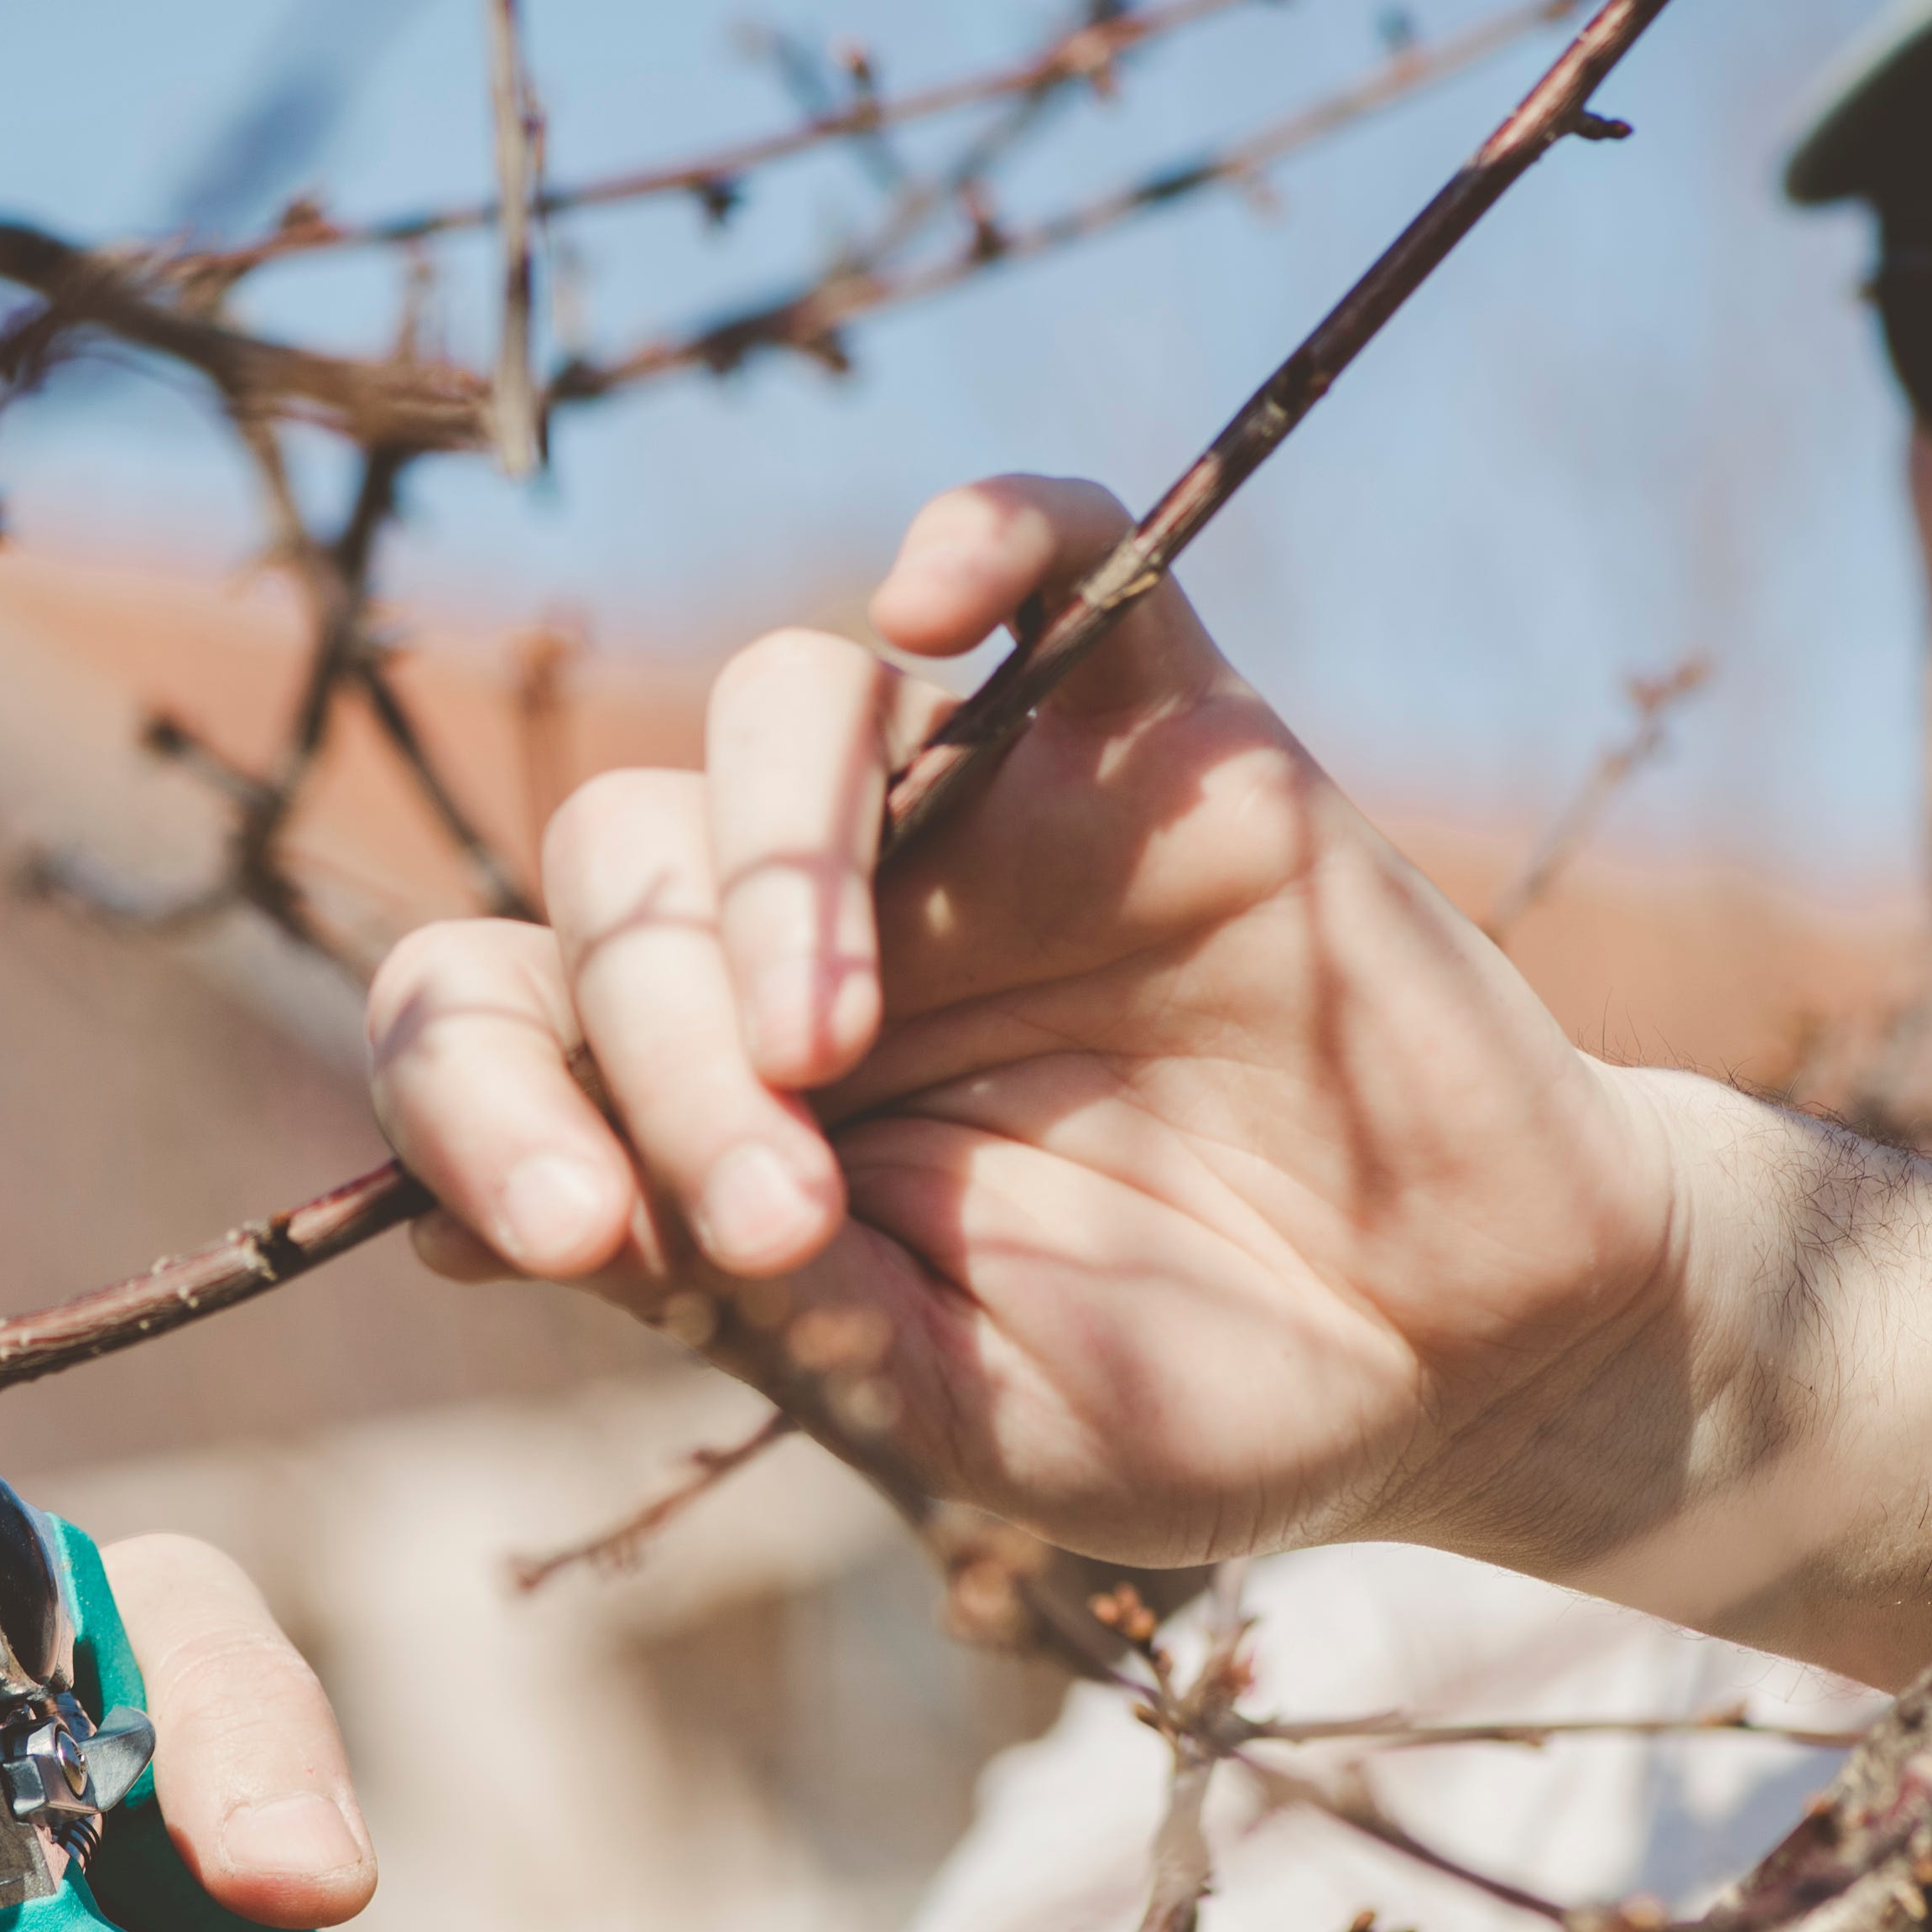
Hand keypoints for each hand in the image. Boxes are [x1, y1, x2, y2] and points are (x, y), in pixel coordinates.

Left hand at [366, 477, 1705, 1569]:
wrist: (1461, 1366)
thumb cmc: (1181, 1398)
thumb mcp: (936, 1404)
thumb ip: (751, 1300)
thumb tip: (469, 1228)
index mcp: (717, 1090)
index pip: (496, 1009)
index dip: (470, 1098)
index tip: (566, 1233)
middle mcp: (815, 926)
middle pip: (614, 863)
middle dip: (647, 1040)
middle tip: (783, 1214)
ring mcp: (982, 817)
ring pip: (773, 704)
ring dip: (762, 864)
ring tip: (823, 1040)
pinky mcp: (1161, 737)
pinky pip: (1053, 547)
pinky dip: (985, 526)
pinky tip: (937, 598)